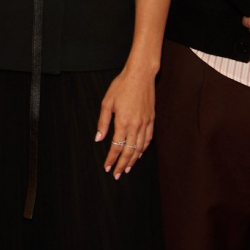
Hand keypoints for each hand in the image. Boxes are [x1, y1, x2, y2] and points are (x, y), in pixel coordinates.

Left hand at [93, 59, 155, 176]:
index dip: (111, 159)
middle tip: (117, 174)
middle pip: (129, 151)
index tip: (107, 167)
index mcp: (123, 122)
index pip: (116, 147)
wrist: (141, 75)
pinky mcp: (151, 119)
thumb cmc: (122, 86)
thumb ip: (103, 122)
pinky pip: (148, 139)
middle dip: (121, 164)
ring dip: (133, 160)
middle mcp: (135, 125)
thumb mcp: (107, 102)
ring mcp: (145, 123)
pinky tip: (139, 153)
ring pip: (139, 147)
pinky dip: (143, 149)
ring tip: (127, 168)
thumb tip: (99, 138)